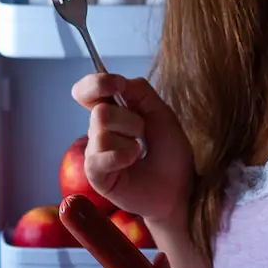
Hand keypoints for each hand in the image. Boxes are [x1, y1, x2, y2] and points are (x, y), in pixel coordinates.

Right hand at [71, 73, 194, 224]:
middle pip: (100, 111)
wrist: (179, 188)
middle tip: (143, 134)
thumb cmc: (170, 153)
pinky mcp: (96, 174)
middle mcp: (99, 130)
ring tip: (140, 152)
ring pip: (101, 132)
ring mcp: (95, 152)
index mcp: (112, 111)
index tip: (117, 85)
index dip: (97, 83)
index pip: (87, 90)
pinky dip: (121, 155)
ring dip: (130, 140)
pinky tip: (132, 160)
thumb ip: (139, 91)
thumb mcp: (160, 113)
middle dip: (130, 120)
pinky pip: (99, 157)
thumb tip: (116, 79)